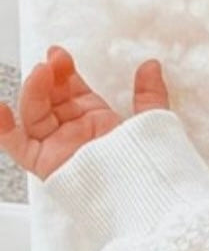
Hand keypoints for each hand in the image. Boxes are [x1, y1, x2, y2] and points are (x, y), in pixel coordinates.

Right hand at [0, 46, 170, 180]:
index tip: (60, 54)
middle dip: (50, 77)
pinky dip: (4, 130)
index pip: (71, 89)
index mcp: (94, 119)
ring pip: (35, 115)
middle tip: (55, 60)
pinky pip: (18, 147)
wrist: (147, 196)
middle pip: (50, 98)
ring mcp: (57, 146)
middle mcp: (72, 131)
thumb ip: (149, 94)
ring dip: (33, 92)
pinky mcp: (46, 164)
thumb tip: (152, 65)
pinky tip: (1, 111)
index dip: (64, 71)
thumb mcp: (150, 122)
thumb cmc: (148, 164)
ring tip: (42, 73)